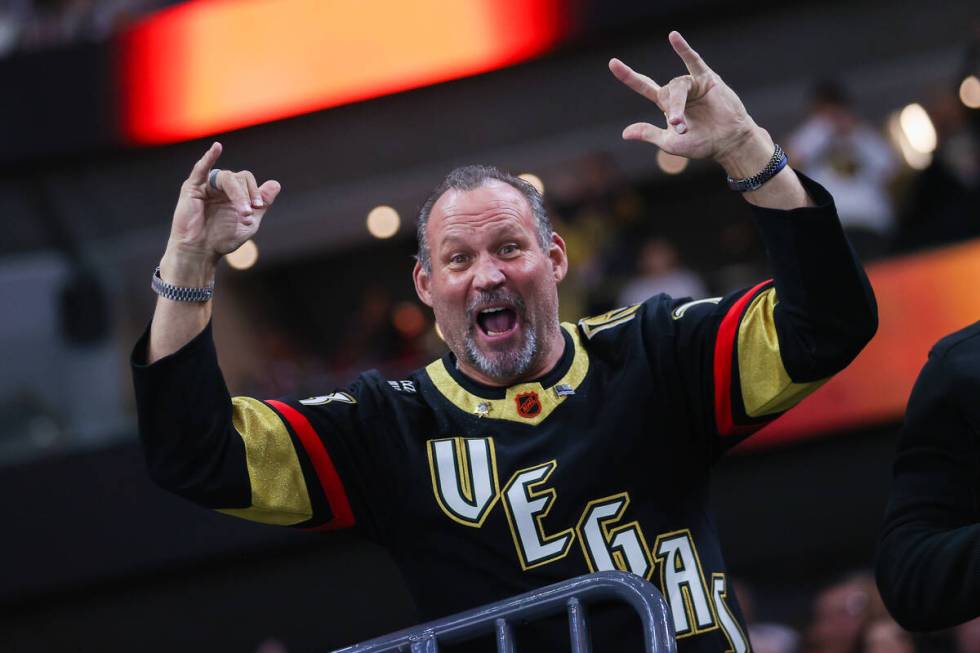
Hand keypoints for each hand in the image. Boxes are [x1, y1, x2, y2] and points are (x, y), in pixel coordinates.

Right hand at [167, 142, 281, 266]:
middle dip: (247, 195)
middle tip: (247, 214)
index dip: (256, 191)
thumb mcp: (249, 223)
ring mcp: (206, 186)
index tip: (258, 208)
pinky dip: (209, 157)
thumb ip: (262, 204)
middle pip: (239, 178)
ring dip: (238, 194)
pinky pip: (200, 169)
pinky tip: (217, 147)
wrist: (200, 252)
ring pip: (227, 177)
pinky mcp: (192, 188)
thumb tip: (276, 184)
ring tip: (242, 212)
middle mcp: (220, 187)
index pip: (247, 180)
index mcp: (233, 194)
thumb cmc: (222, 240)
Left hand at [609, 31, 758, 162]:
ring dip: (679, 104)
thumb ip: (649, 134)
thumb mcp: (670, 143)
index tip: (612, 63)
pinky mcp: (707, 79)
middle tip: (680, 127)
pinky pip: (694, 61)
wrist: (728, 143)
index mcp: (667, 105)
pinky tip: (673, 37)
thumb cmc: (701, 144)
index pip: (644, 86)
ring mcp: (693, 84)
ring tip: (683, 123)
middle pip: (665, 92)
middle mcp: (679, 92)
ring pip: (679, 86)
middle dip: (672, 110)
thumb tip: (624, 133)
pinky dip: (683, 49)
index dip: (629, 77)